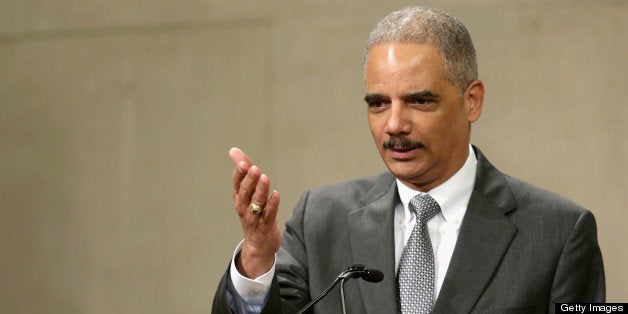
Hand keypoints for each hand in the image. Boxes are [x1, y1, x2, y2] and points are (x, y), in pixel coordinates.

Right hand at [229, 147, 280, 278]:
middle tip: (254, 169)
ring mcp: (255, 218)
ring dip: (260, 191)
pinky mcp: (266, 226)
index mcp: (239, 198)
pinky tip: (276, 194)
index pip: (237, 184)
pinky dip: (272, 205)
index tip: (243, 163)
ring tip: (265, 178)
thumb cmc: (253, 213)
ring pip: (256, 203)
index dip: (239, 174)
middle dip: (249, 181)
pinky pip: (269, 214)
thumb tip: (233, 150)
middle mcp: (244, 208)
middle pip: (245, 193)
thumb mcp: (247, 192)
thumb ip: (243, 171)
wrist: (258, 245)